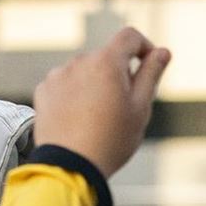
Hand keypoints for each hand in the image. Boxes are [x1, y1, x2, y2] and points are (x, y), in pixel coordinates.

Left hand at [35, 27, 170, 176]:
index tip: (149, 65)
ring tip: (97, 119)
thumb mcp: (140, 108)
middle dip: (118, 74)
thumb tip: (162, 52)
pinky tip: (78, 120)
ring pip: (84, 72)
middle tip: (123, 108)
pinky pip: (65, 85)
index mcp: (106, 62)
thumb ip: (151, 74)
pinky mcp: (43, 91)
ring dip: (95, 84)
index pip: (130, 37)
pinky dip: (74, 96)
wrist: (69, 167)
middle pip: (106, 58)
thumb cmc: (111, 141)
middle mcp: (79, 62)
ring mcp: (57, 76)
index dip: (145, 47)